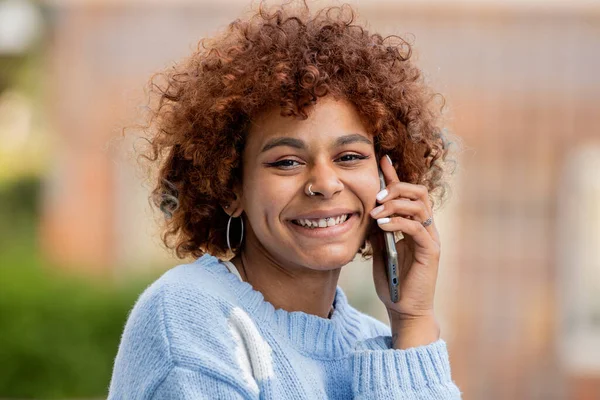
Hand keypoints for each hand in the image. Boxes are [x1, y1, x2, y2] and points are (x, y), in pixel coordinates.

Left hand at [368, 155, 441, 327]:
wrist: (403, 309)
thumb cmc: (391, 280)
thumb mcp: (379, 249)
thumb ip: (377, 229)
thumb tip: (366, 209)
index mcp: (414, 224)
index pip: (407, 193)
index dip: (394, 175)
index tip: (381, 160)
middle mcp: (425, 228)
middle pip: (419, 192)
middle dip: (396, 188)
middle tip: (375, 198)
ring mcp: (430, 238)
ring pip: (420, 205)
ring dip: (395, 204)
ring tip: (375, 213)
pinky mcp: (431, 252)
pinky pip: (416, 227)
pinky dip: (398, 222)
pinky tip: (382, 226)